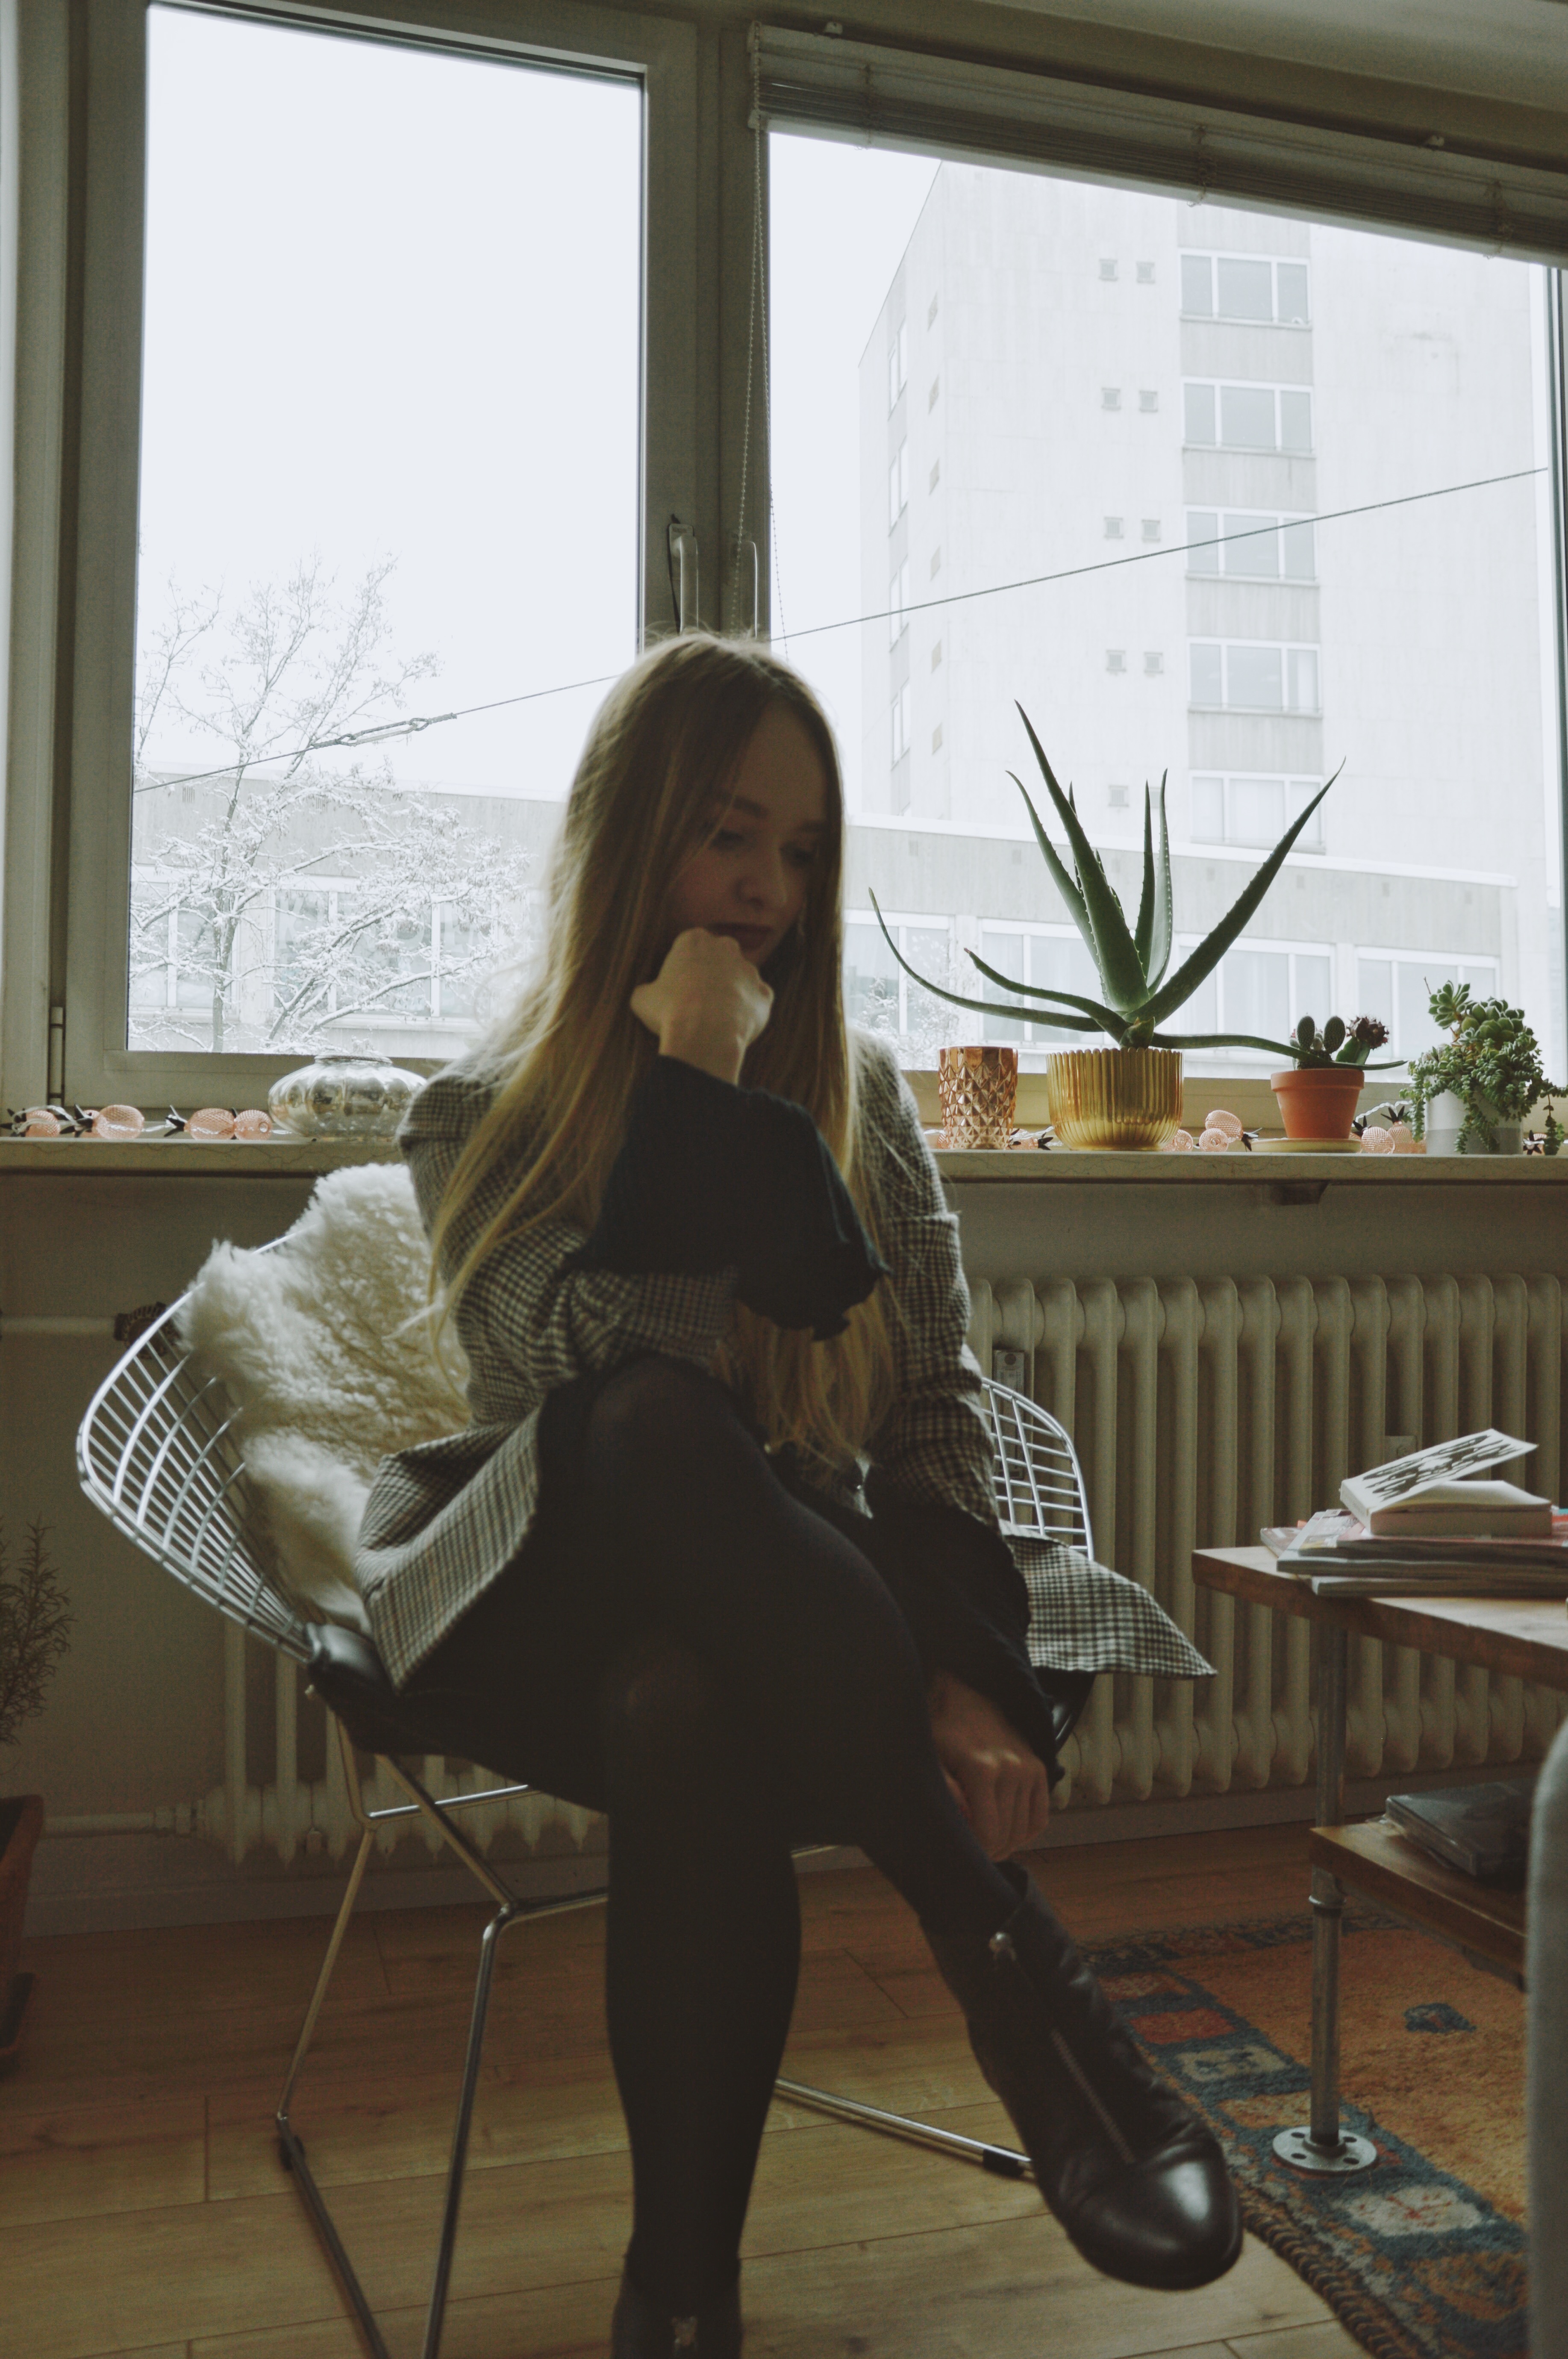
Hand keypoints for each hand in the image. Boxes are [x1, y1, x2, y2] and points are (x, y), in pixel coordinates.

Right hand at [630, 927, 773, 1085]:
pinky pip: (757, 1000)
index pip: (688, 946)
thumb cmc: (670, 1011)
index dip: (682, 967)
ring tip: (715, 1017)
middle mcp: (726, 948)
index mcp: (694, 940)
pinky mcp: (765, 994)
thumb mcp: (642, 998)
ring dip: (731, 992)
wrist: (705, 1034)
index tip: (676, 986)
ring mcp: (750, 971)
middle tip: (697, 998)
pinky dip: (749, 1010)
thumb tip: (646, 994)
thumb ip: (647, 989)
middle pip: (719, 956)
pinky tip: (734, 1025)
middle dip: (711, 972)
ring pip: (740, 978)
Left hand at [929, 1673, 1050, 1858]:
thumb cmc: (942, 1733)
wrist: (968, 1699)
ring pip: (1025, 1829)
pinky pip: (1041, 1816)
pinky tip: (1009, 1833)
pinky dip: (1027, 1832)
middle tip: (974, 1853)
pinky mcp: (1039, 1768)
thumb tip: (962, 1822)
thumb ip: (945, 1791)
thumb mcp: (931, 1758)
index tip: (964, 1852)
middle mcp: (1012, 1769)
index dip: (978, 1851)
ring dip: (1008, 1844)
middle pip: (1008, 1834)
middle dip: (991, 1851)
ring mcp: (1029, 1768)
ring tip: (989, 1845)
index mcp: (982, 1769)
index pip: (989, 1832)